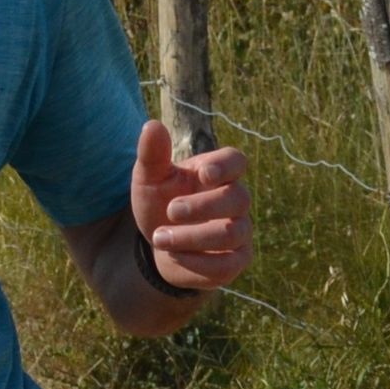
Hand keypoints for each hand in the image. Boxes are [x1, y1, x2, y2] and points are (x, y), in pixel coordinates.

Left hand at [129, 121, 251, 292]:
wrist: (159, 243)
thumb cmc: (159, 201)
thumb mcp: (149, 178)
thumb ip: (152, 154)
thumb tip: (152, 124)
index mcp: (216, 173)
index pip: (236, 161)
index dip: (225, 166)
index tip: (204, 174)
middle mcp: (235, 200)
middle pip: (238, 197)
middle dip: (201, 206)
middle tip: (169, 211)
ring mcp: (240, 231)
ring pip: (231, 233)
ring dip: (191, 237)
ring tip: (158, 237)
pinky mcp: (236, 260)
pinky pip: (227, 264)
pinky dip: (196, 261)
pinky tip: (174, 256)